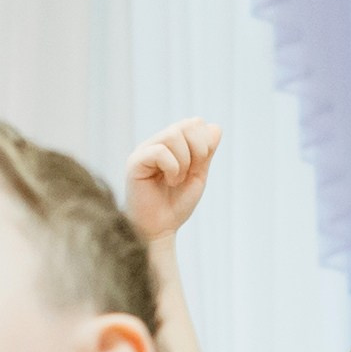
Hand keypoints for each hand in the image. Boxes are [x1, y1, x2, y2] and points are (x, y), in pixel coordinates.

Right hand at [125, 118, 222, 245]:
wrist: (159, 229)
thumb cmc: (176, 204)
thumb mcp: (198, 175)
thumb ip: (206, 152)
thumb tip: (215, 127)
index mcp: (171, 144)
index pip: (195, 123)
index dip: (205, 143)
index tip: (199, 166)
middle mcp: (156, 142)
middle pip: (187, 124)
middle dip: (198, 150)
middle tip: (190, 172)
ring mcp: (144, 150)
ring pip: (173, 135)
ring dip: (184, 161)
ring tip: (176, 180)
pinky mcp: (135, 162)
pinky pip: (160, 151)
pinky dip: (172, 168)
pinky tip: (169, 182)